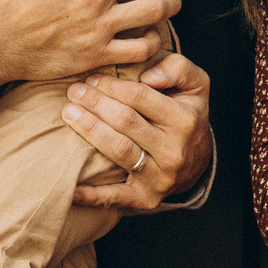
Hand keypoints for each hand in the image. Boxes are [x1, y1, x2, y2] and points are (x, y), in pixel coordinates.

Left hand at [65, 52, 213, 211]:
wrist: (198, 161)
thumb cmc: (188, 114)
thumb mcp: (196, 85)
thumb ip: (178, 68)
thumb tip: (148, 76)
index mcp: (185, 120)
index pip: (140, 97)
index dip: (112, 86)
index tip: (92, 79)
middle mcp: (174, 151)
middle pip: (126, 122)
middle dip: (96, 104)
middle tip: (73, 92)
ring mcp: (160, 178)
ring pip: (119, 151)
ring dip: (89, 131)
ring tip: (69, 113)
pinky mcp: (146, 198)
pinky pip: (115, 198)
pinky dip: (91, 195)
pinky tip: (70, 187)